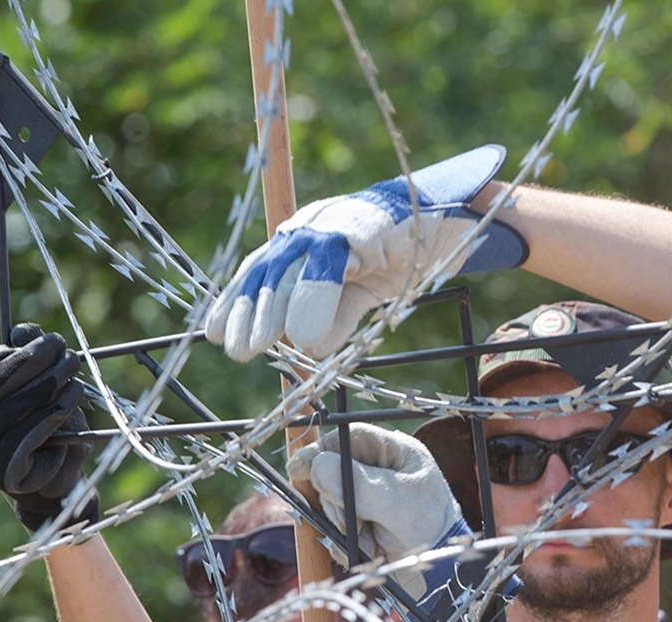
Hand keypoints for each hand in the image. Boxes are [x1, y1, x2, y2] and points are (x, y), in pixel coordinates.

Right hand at [0, 324, 98, 531]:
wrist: (56, 490)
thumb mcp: (47, 400)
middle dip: (35, 362)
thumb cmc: (53, 438)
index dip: (12, 349)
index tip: (42, 338)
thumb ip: (34, 368)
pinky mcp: (5, 469)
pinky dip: (54, 415)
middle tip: (65, 349)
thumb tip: (26, 330)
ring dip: (49, 384)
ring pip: (17, 406)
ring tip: (74, 372)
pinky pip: (30, 434)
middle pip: (0, 383)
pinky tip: (72, 400)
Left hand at [205, 144, 526, 360]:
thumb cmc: (406, 253)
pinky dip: (314, 297)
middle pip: (268, 267)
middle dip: (251, 310)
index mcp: (307, 239)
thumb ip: (335, 314)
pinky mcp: (363, 225)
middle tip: (239, 351)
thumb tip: (308, 347)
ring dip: (274, 309)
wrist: (454, 219)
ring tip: (264, 346)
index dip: (237, 301)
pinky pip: (329, 261)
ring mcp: (336, 221)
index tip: (218, 334)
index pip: (262, 270)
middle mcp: (313, 225)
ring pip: (292, 264)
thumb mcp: (362, 292)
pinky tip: (305, 334)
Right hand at [287, 423, 468, 600]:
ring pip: (330, 503)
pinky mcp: (361, 525)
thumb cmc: (432, 530)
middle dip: (336, 501)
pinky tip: (369, 549)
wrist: (443, 575)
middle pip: (332, 472)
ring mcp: (368, 499)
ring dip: (344, 526)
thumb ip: (358, 483)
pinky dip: (346, 542)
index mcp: (394, 453)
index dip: (320, 450)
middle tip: (351, 522)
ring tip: (370, 540)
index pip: (348, 437)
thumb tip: (318, 466)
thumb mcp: (397, 502)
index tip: (299, 468)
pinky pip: (334, 528)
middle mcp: (379, 472)